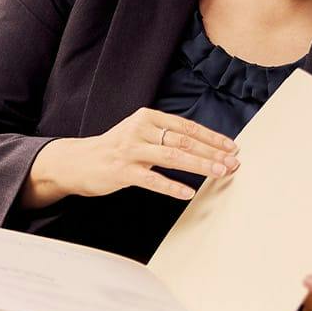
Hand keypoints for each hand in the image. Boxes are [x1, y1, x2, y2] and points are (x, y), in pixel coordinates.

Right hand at [20, 108, 239, 208]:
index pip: (186, 127)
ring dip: (199, 166)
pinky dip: (172, 187)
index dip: (211, 137)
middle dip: (212, 152)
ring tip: (219, 173)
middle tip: (233, 162)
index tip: (232, 147)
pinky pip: (152, 180)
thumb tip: (202, 146)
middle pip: (183, 141)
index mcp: (147, 117)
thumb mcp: (138, 133)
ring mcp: (130, 150)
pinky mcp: (122, 171)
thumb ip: (164, 135)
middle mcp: (139, 130)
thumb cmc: (114, 149)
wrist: (77, 161)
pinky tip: (188, 193)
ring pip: (172, 157)